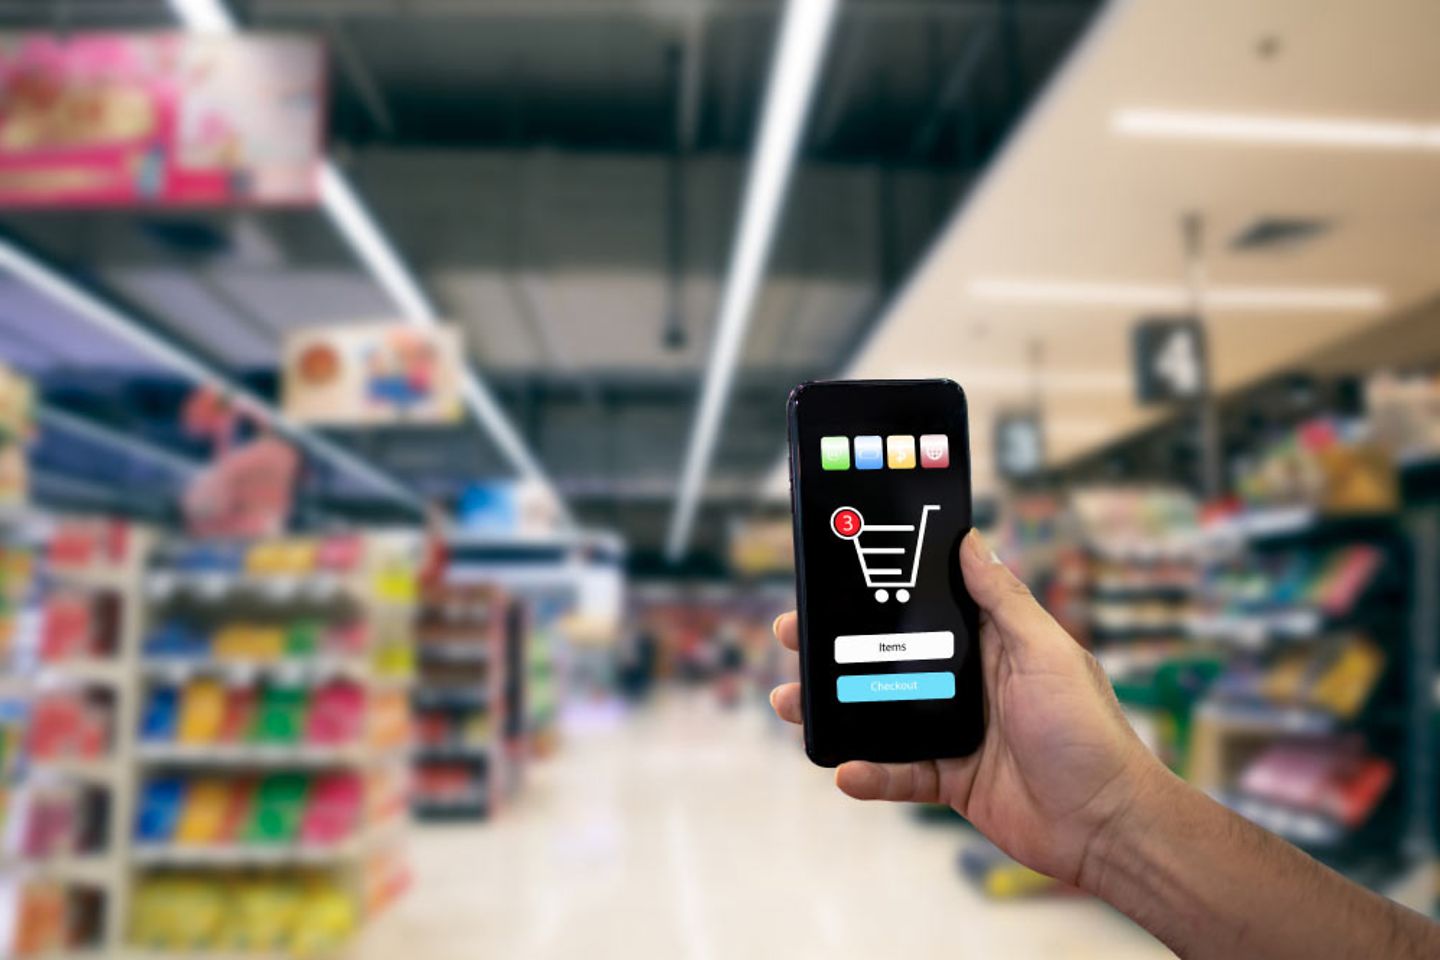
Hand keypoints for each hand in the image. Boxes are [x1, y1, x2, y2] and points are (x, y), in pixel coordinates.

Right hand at [770, 529, 1164, 885]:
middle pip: (889, 656)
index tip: (834, 575)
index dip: (881, 589)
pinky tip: (845, 771)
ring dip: (834, 708)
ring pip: (880, 712)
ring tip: (791, 701)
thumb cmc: (1088, 732)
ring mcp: (955, 730)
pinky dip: (869, 773)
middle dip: (836, 647)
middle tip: (791, 635)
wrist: (1107, 825)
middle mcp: (968, 681)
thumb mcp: (1047, 652)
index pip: (925, 605)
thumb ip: (1004, 600)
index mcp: (991, 643)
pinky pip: (898, 773)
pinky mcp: (950, 778)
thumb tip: (970, 540)